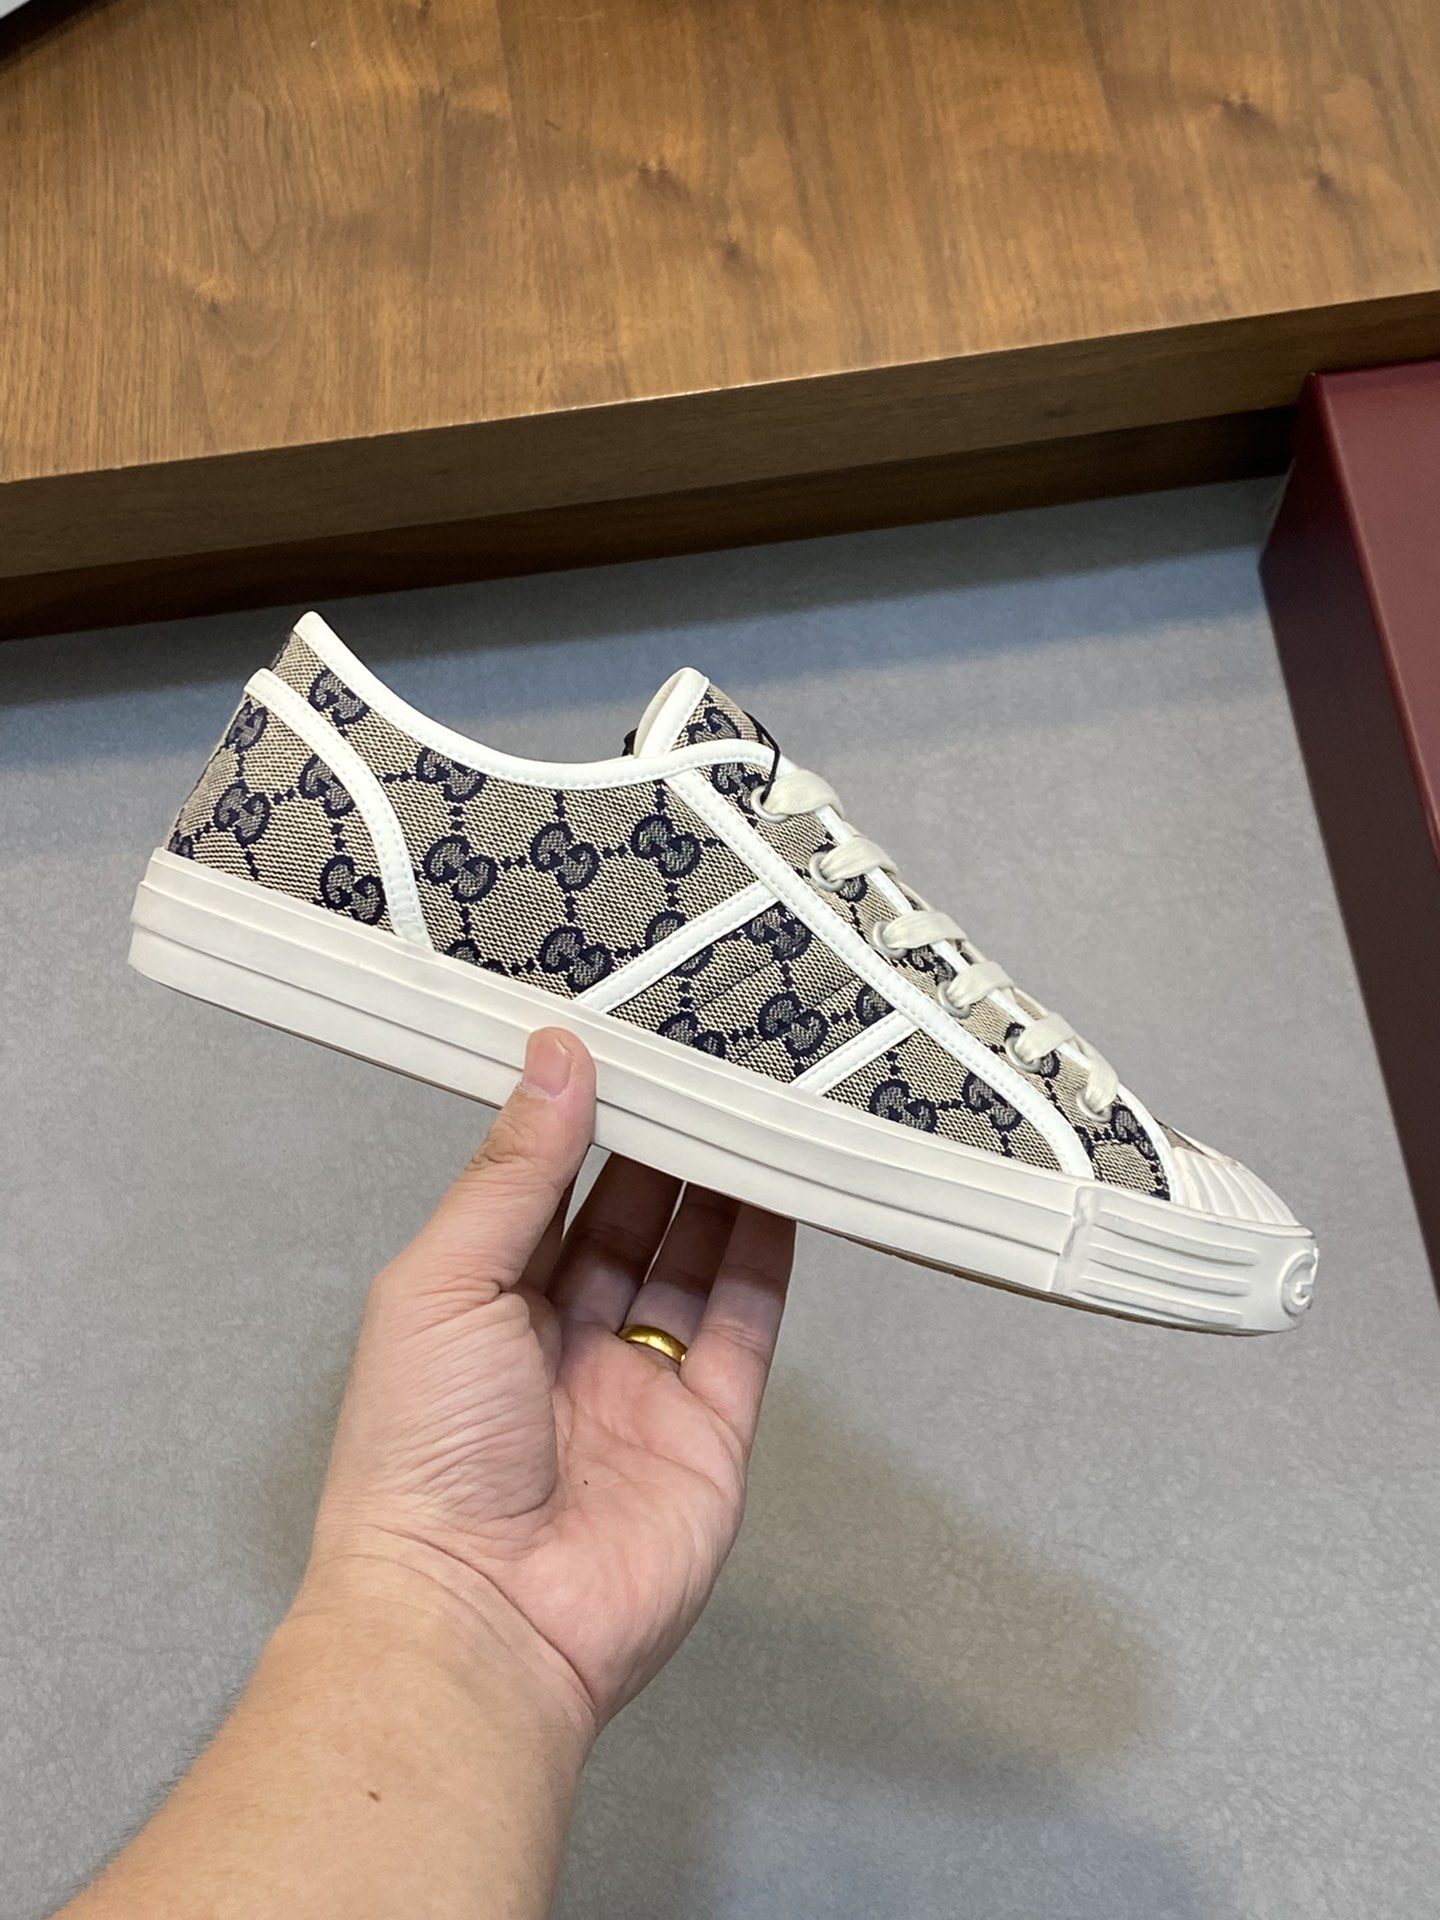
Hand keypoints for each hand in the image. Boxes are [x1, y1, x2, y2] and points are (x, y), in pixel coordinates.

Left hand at [302, 1028, 793, 1741]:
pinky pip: (746, 1323)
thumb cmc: (421, 1462)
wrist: (479, 1619)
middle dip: (664, 1142)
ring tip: (753, 1102)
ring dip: (724, 1184)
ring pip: (694, 1260)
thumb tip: (553, 1062)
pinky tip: (784, 1187)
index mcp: (482, 1304)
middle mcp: (562, 1341)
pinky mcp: (709, 1428)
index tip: (624, 1046)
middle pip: (629, 1217)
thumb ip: (513, 1174)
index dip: (584, 1119)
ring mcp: (640, 1385)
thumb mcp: (444, 1283)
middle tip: (704, 1061)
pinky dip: (769, 1254)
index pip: (547, 1189)